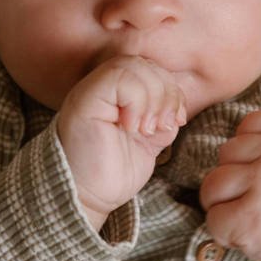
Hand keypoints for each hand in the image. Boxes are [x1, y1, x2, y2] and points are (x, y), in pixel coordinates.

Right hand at [56, 56, 185, 230]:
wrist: (88, 196)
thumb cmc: (114, 172)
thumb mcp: (149, 140)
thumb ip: (161, 117)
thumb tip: (175, 106)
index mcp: (118, 94)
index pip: (152, 70)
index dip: (172, 91)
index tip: (176, 122)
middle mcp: (102, 88)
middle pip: (145, 64)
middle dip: (166, 94)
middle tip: (162, 126)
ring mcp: (91, 91)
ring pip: (133, 66)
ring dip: (153, 98)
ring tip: (146, 130)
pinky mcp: (84, 100)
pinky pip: (118, 78)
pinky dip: (136, 101)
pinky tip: (132, 127)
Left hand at [199, 109, 260, 260]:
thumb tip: (229, 145)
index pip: (249, 123)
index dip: (250, 151)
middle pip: (226, 153)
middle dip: (233, 179)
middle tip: (257, 199)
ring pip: (212, 184)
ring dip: (222, 204)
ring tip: (247, 216)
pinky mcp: (251, 218)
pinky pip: (213, 217)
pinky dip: (222, 231)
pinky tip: (245, 234)